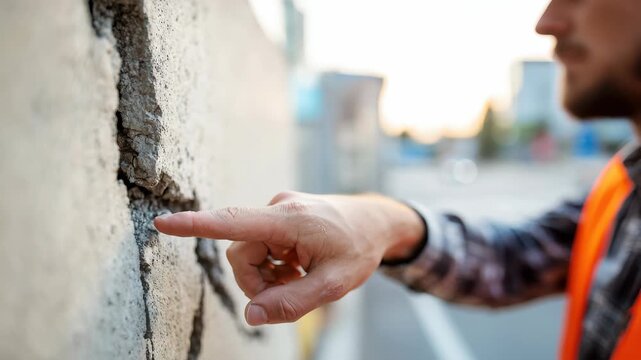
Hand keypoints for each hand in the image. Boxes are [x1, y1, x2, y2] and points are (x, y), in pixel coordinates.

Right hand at [153, 191, 423, 325]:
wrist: (377, 221)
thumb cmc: (359, 249)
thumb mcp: (334, 285)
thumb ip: (292, 303)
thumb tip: (251, 316)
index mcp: (290, 220)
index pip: (234, 222)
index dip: (195, 225)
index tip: (162, 222)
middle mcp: (279, 209)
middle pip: (241, 255)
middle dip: (258, 281)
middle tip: (291, 290)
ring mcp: (279, 210)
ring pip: (250, 253)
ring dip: (268, 274)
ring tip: (300, 276)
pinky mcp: (281, 215)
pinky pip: (262, 247)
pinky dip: (275, 264)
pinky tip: (300, 265)